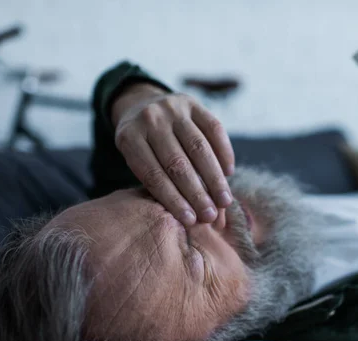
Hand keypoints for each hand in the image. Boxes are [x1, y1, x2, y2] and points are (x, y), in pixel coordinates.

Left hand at [112, 83, 234, 224]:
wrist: (141, 104)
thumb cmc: (141, 144)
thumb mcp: (134, 158)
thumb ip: (154, 180)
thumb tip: (187, 214)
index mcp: (129, 138)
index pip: (153, 175)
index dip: (173, 200)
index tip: (190, 220)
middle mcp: (150, 120)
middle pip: (177, 163)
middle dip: (196, 193)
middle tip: (210, 215)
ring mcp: (173, 108)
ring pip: (199, 147)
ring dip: (214, 178)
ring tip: (224, 201)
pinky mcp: (193, 103)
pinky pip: (214, 129)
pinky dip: (224, 152)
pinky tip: (228, 172)